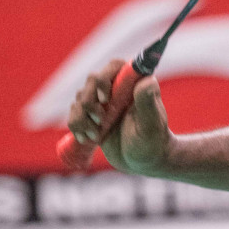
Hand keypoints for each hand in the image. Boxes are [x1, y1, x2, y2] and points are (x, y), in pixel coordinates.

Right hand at [66, 59, 172, 174]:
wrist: (144, 162)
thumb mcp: (152, 124)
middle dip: (90, 103)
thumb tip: (147, 80)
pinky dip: (77, 127)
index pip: (115, 66)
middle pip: (91, 80)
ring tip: (97, 135)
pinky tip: (89, 139)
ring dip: (83, 119)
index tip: (106, 100)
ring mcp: (103, 102)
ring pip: (79, 99)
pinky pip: (73, 114)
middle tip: (101, 121)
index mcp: (134, 85)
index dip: (104, 78)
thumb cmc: (154, 142)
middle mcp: (118, 89)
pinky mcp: (92, 116)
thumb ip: (148, 103)